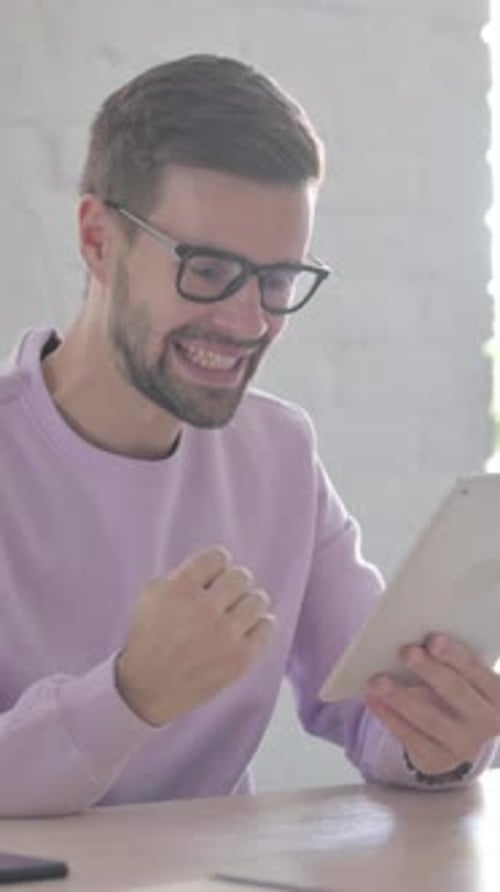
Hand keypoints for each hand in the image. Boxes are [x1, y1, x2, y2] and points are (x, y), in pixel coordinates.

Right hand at [116, 546, 274, 725]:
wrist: (149, 688)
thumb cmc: (151, 637)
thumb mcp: (151, 595)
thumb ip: (182, 573)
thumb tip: (218, 565)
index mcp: (179, 588)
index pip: (218, 556)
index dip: (215, 566)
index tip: (210, 579)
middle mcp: (204, 609)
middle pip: (241, 575)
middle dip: (232, 584)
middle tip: (222, 599)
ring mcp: (225, 634)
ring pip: (258, 598)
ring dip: (247, 603)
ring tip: (233, 614)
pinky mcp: (241, 658)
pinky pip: (267, 625)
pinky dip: (258, 625)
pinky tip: (243, 630)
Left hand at [365, 634, 499, 774]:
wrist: (455, 736)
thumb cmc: (456, 690)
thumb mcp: (464, 677)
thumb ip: (450, 662)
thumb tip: (417, 644)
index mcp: (498, 696)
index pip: (478, 672)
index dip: (455, 656)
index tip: (432, 639)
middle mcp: (487, 723)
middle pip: (456, 692)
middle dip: (429, 670)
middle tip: (405, 651)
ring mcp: (464, 746)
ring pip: (430, 719)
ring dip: (401, 697)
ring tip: (378, 680)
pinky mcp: (438, 760)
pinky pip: (410, 738)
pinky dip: (389, 717)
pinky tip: (373, 700)